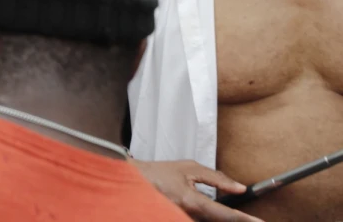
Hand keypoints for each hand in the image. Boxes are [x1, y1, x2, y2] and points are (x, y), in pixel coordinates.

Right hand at [133, 160, 261, 221]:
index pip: (226, 215)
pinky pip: (198, 221)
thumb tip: (239, 188)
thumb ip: (217, 178)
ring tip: (232, 214)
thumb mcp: (190, 168)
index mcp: (192, 201)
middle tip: (249, 218)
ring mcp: (180, 219)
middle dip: (232, 219)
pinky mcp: (177, 219)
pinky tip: (212, 213)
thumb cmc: (160, 173)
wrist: (136, 182)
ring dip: (218, 218)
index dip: (245, 220)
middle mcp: (187, 215)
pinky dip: (209, 218)